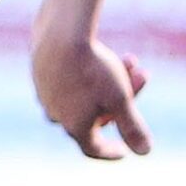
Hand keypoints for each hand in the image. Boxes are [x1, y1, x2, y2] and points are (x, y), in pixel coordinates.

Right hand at [31, 34, 152, 159]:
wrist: (60, 32)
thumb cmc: (92, 69)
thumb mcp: (120, 99)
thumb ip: (132, 127)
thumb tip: (145, 152)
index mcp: (74, 126)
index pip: (93, 149)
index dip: (110, 152)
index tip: (123, 151)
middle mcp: (56, 115)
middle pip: (97, 114)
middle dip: (124, 97)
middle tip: (143, 74)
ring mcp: (45, 94)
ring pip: (85, 93)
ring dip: (113, 80)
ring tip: (131, 59)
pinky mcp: (40, 73)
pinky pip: (70, 79)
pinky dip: (92, 72)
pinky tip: (103, 54)